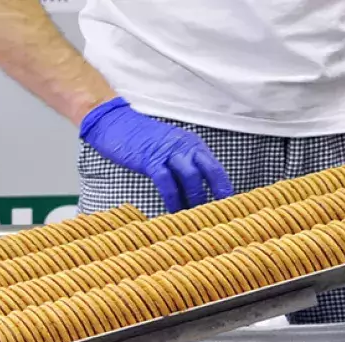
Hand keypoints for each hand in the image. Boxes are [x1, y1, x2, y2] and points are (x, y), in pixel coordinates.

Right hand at [80, 97, 233, 211]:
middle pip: (209, 171)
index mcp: (192, 144)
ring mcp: (167, 152)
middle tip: (216, 213)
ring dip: (194, 198)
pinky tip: (173, 210)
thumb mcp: (168, 148)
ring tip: (194, 216)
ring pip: (190, 177)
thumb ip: (181, 163)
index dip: (224, 187)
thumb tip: (193, 189)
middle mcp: (184, 146)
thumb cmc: (139, 140)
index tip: (229, 205)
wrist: (115, 123)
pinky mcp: (150, 160)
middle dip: (216, 193)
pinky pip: (167, 182)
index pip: (215, 167)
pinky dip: (172, 199)